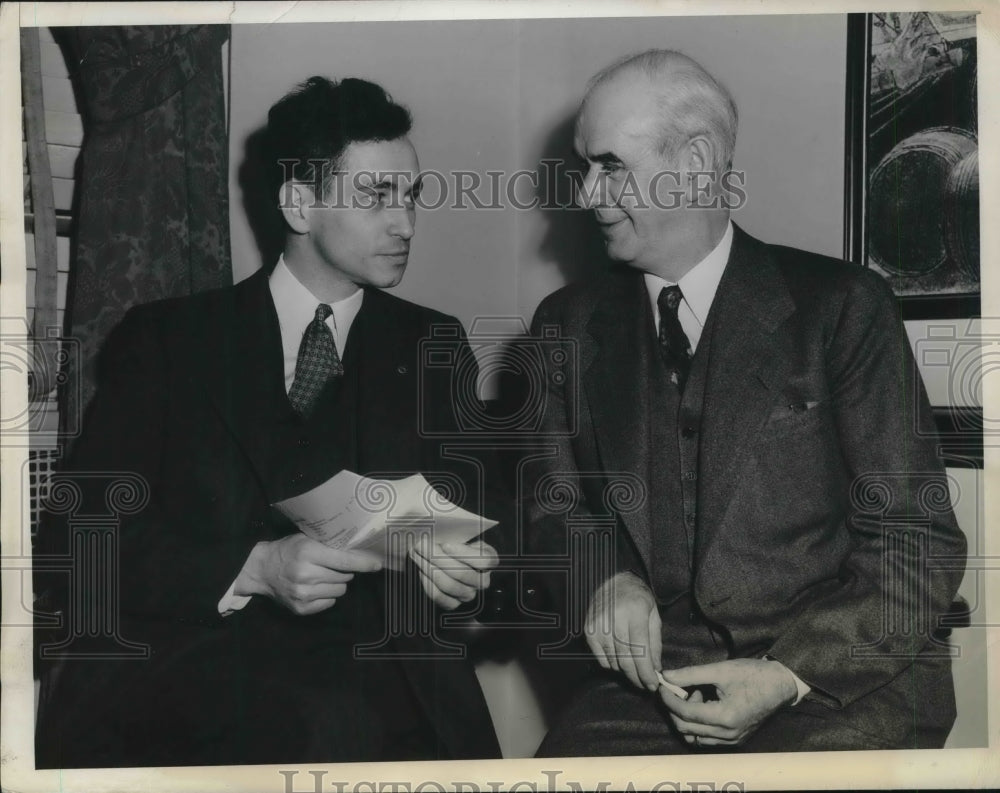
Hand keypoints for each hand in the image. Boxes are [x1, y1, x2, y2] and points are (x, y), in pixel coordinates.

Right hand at [235, 534, 381, 614]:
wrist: (262, 569)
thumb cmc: (288, 550)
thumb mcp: (307, 539)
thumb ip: (330, 544)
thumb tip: (360, 550)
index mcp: (308, 553)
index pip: (344, 560)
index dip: (363, 563)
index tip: (378, 564)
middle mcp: (306, 574)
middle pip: (345, 577)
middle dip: (344, 571)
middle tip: (331, 565)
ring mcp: (303, 594)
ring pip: (340, 591)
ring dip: (336, 583)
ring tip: (322, 576)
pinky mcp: (301, 608)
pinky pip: (329, 602)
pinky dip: (327, 595)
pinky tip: (315, 587)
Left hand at [409, 535, 497, 609]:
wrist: (454, 557)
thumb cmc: (459, 542)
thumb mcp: (463, 534)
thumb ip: (456, 533)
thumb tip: (437, 531)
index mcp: (489, 560)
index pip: (483, 560)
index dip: (464, 553)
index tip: (446, 544)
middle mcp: (482, 580)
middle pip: (462, 573)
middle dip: (438, 558)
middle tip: (421, 545)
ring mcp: (469, 594)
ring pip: (449, 585)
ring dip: (429, 569)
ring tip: (417, 555)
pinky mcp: (454, 603)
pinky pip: (439, 597)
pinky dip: (427, 583)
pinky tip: (421, 570)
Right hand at [585, 572, 661, 690]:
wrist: (614, 580)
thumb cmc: (637, 598)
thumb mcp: (653, 615)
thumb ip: (655, 643)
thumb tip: (655, 669)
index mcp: (636, 611)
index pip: (641, 650)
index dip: (646, 671)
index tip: (653, 684)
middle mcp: (615, 617)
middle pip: (626, 658)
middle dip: (637, 677)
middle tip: (645, 685)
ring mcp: (599, 624)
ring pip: (614, 661)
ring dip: (626, 672)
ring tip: (635, 674)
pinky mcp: (589, 630)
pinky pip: (601, 658)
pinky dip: (612, 665)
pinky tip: (620, 662)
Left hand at [658, 658, 797, 746]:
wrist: (780, 684)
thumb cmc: (753, 674)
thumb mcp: (721, 670)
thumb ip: (691, 674)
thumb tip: (666, 676)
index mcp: (725, 716)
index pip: (685, 713)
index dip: (669, 699)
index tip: (662, 685)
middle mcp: (728, 734)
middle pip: (686, 728)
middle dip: (674, 708)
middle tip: (675, 689)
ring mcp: (732, 739)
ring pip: (695, 737)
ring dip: (687, 718)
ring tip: (695, 696)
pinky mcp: (736, 739)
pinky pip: (708, 739)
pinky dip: (699, 724)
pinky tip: (705, 704)